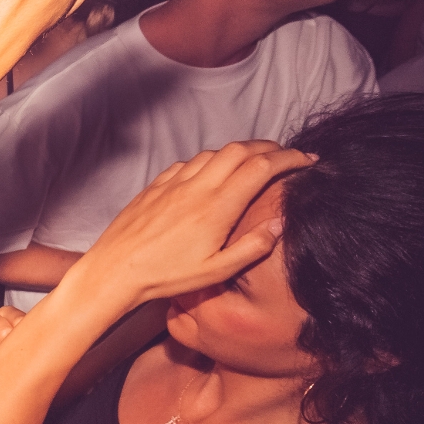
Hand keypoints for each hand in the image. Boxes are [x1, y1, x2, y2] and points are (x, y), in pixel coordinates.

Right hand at [0, 305, 26, 385]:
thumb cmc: (6, 370)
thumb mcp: (22, 352)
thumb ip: (30, 339)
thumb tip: (46, 333)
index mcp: (4, 315)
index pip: (16, 316)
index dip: (22, 335)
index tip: (26, 352)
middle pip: (0, 324)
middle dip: (7, 345)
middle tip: (11, 361)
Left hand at [72, 140, 314, 308]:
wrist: (115, 270)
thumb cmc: (165, 277)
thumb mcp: (216, 272)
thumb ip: (252, 247)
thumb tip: (279, 223)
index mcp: (218, 206)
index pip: (262, 167)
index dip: (290, 158)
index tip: (308, 160)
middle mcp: (197, 187)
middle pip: (241, 150)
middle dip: (270, 147)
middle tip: (287, 155)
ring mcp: (174, 183)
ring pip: (214, 152)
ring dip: (240, 151)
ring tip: (255, 162)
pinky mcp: (156, 186)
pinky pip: (189, 162)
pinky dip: (209, 160)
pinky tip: (213, 173)